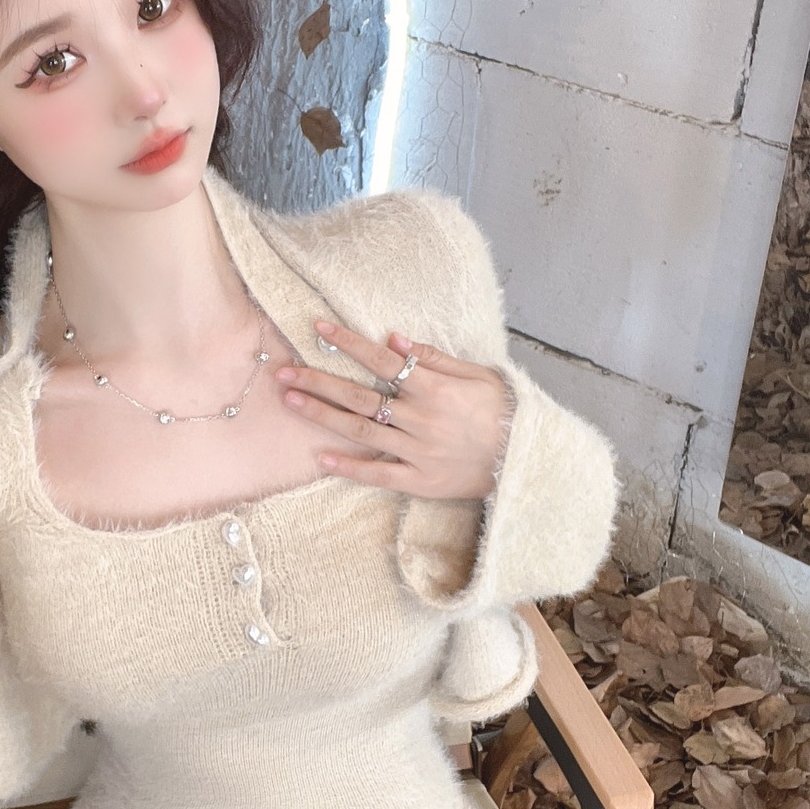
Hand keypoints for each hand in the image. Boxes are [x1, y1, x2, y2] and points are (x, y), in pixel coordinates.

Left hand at [276, 320, 513, 500]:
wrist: (526, 459)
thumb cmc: (503, 410)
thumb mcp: (477, 374)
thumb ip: (434, 357)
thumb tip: (393, 339)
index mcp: (433, 388)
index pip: (380, 360)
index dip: (347, 343)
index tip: (317, 329)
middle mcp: (419, 418)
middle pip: (358, 396)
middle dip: (318, 382)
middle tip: (283, 373)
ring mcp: (417, 451)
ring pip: (360, 431)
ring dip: (323, 415)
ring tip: (291, 401)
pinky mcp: (419, 480)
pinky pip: (378, 474)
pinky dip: (349, 467)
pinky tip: (321, 458)